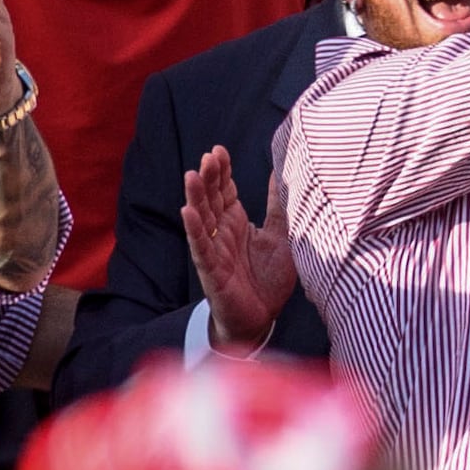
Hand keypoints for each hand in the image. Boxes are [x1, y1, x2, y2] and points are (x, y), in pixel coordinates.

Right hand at [180, 148, 299, 347]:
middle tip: (208, 157)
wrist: (262, 319)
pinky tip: (187, 211)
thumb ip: (280, 206)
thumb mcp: (281, 236)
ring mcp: (214, 251)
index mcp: (237, 222)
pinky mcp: (211, 271)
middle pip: (211, 199)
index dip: (221, 171)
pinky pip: (200, 248)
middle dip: (209, 178)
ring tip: (192, 176)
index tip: (218, 150)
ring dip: (195, 197)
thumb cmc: (268, 279)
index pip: (225, 190)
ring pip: (201, 219)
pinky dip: (194, 229)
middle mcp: (222, 232)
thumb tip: (283, 172)